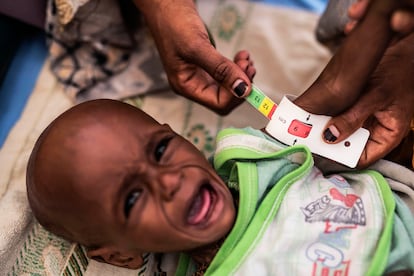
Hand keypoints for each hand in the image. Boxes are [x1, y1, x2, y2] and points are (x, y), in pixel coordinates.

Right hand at [132, 0, 252, 114]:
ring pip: (228, 86)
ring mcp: (200, 75)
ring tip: (245, 58)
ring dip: (242, 75)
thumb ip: (221, 69)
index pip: (218, 104)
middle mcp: (193, 84)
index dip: (235, 93)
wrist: (166, 5)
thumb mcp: (197, 47)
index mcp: (186, 86)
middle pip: (225, 98)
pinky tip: (241, 56)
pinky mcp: (207, 65)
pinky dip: (238, 67)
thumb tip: (242, 89)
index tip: (246, 75)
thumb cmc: (174, 23)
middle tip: (248, 65)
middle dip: (241, 84)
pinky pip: (227, 74)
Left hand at [295, 0, 413, 167]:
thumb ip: (354, 117)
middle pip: (347, 146)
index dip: (340, 158)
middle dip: (328, 143)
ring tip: (305, 128)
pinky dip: (326, 117)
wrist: (402, 49)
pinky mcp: (354, 108)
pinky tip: (313, 115)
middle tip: (306, 139)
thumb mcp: (376, 96)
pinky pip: (338, 117)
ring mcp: (363, 120)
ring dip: (324, 130)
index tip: (318, 153)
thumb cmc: (400, 72)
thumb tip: (330, 136)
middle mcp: (374, 131)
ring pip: (341, 132)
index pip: (360, 159)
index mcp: (387, 136)